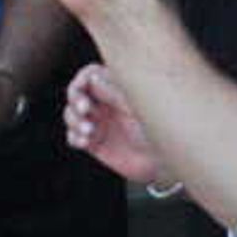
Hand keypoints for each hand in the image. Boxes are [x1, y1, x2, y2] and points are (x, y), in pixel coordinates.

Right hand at [60, 63, 167, 188]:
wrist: (164, 161)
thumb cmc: (158, 130)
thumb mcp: (137, 108)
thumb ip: (115, 93)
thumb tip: (93, 77)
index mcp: (117, 88)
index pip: (90, 75)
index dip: (82, 81)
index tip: (81, 90)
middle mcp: (105, 103)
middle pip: (76, 93)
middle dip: (76, 101)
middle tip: (85, 110)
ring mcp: (99, 122)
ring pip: (72, 115)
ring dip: (74, 121)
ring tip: (88, 131)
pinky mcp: (95, 142)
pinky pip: (74, 136)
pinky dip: (74, 137)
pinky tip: (84, 142)